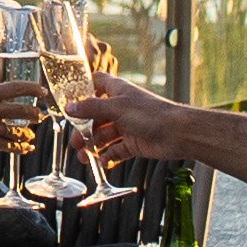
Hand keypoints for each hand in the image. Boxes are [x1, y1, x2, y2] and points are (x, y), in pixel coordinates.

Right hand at [0, 77, 47, 159]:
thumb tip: (13, 99)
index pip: (16, 87)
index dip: (33, 89)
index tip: (42, 91)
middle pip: (23, 110)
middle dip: (35, 114)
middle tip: (39, 116)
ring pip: (20, 131)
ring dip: (28, 134)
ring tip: (30, 135)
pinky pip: (13, 146)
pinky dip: (22, 148)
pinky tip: (27, 147)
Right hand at [75, 73, 194, 161]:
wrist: (178, 133)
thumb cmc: (151, 114)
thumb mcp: (116, 107)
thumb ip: (90, 108)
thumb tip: (69, 108)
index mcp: (117, 91)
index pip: (96, 83)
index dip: (82, 89)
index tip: (69, 100)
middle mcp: (121, 107)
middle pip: (96, 116)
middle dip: (83, 129)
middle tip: (75, 142)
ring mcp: (128, 126)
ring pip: (104, 135)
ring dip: (93, 146)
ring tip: (84, 157)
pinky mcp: (134, 143)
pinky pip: (117, 150)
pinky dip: (108, 156)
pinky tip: (101, 162)